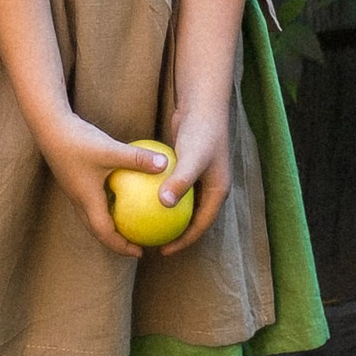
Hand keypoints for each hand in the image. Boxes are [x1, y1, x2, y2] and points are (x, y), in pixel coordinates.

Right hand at [38, 114, 170, 258]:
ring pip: (93, 216)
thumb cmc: (78, 140)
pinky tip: (123, 193)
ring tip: (131, 223)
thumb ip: (138, 159)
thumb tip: (166, 165)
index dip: (121, 247)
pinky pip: (93, 201)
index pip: (104, 233)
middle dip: (117, 241)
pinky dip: (108, 205)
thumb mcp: (111, 150)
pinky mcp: (75, 180)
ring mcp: (76, 190)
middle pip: (98, 230)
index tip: (140, 252)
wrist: (49, 127)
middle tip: (137, 243)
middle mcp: (79, 200)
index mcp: (87, 200)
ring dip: (111, 225)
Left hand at [155, 106, 231, 255]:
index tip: (163, 250)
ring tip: (144, 224)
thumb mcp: (192, 158)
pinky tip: (138, 197)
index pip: (200, 225)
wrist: (203, 105)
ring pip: (182, 204)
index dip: (183, 241)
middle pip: (192, 219)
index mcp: (217, 192)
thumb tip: (165, 204)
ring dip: (167, 215)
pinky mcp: (187, 167)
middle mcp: (210, 187)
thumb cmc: (200, 132)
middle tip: (152, 241)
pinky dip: (160, 194)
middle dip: (174, 233)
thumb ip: (181, 181)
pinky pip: (173, 187)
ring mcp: (199, 177)